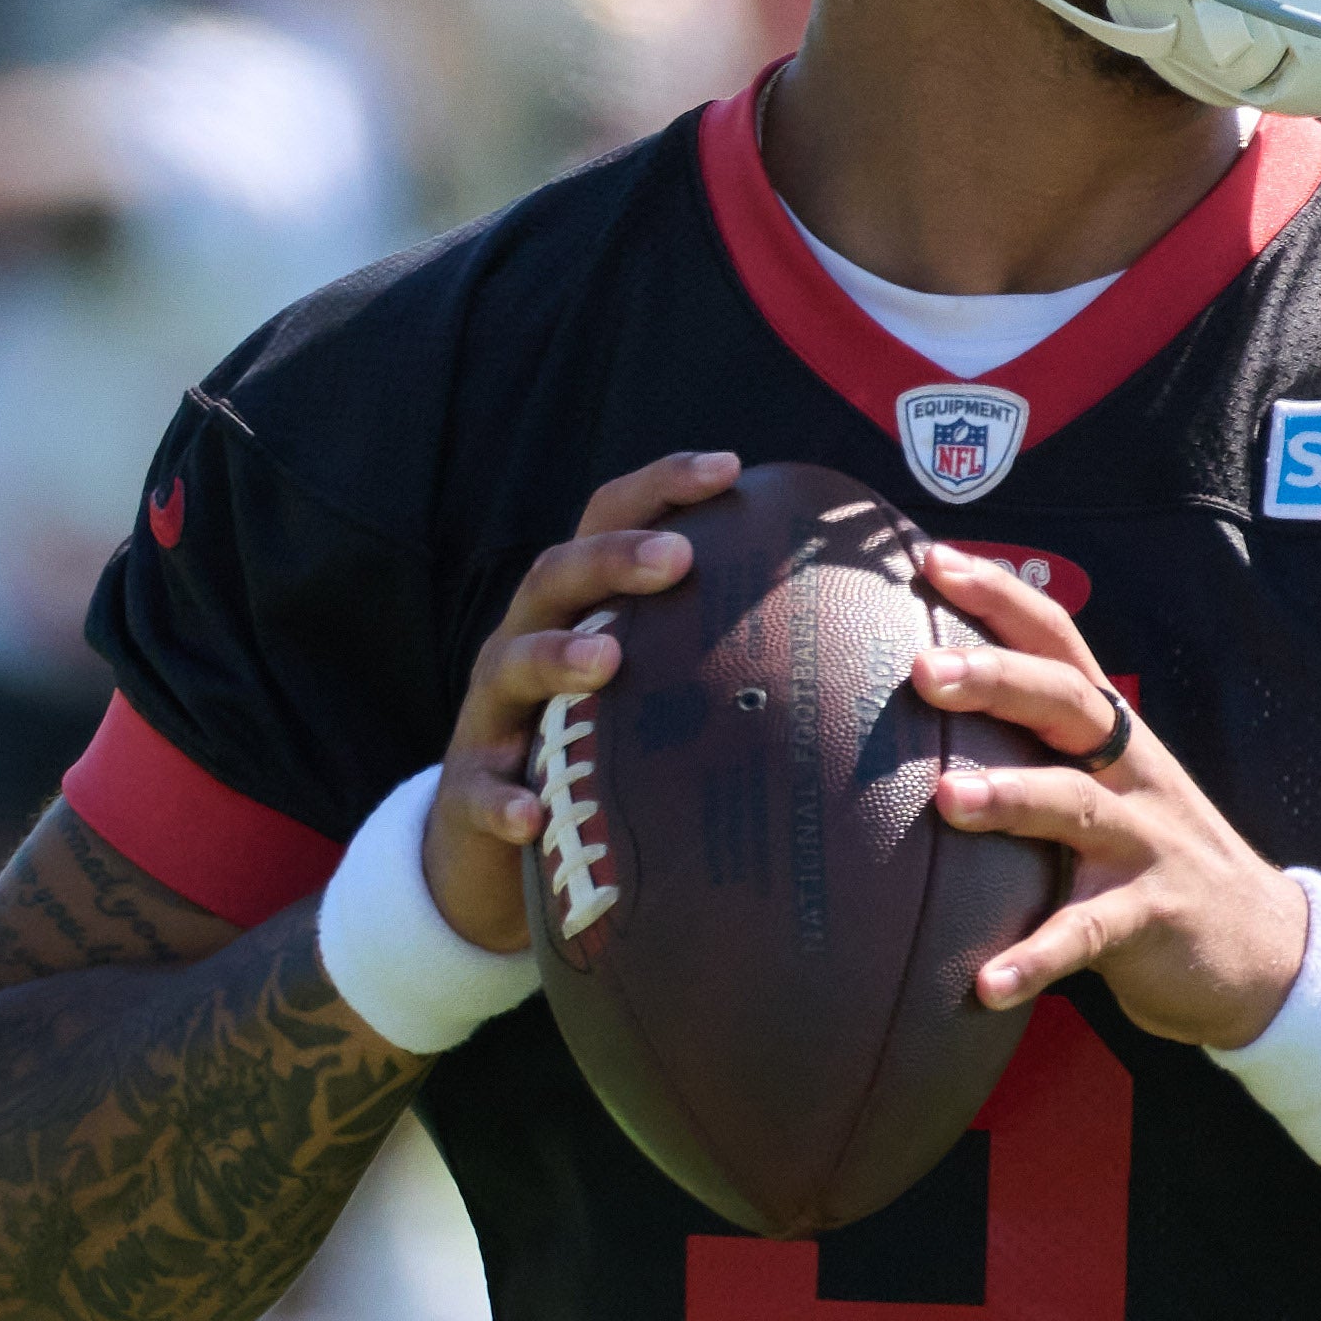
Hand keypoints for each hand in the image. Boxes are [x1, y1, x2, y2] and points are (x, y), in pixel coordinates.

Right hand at [429, 451, 738, 950]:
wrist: (496, 851)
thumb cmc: (604, 754)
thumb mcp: (653, 693)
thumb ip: (717, 655)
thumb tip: (851, 634)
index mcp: (578, 608)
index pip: (610, 521)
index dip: (662, 487)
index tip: (730, 468)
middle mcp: (526, 642)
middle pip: (557, 575)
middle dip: (614, 559)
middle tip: (677, 559)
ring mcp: (492, 715)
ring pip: (509, 666)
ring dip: (554, 657)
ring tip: (606, 662)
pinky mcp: (469, 791)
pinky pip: (477, 790)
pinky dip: (503, 799)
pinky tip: (532, 815)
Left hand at [911, 544, 1312, 1050]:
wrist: (1269, 952)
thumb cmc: (1157, 859)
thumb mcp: (1110, 788)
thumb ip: (1042, 750)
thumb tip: (931, 706)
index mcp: (1114, 737)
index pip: (1059, 643)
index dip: (1002, 598)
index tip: (932, 561)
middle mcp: (1131, 775)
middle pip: (1068, 706)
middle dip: (997, 681)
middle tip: (924, 670)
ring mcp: (1146, 845)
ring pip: (1076, 808)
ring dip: (1011, 801)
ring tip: (946, 800)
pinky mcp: (1151, 920)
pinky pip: (1085, 936)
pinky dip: (1034, 958)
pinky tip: (983, 984)